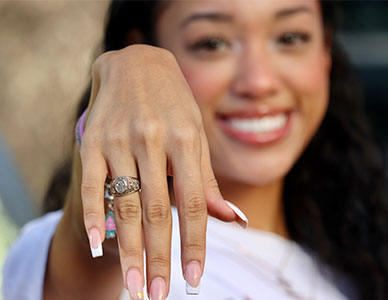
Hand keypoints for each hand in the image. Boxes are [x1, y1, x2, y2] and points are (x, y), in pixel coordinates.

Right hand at [77, 45, 246, 298]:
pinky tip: (98, 246)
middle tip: (157, 295)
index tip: (194, 279)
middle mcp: (153, 140)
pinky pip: (91, 183)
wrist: (136, 63)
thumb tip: (234, 221)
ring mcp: (120, 139)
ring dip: (128, 248)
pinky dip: (94, 215)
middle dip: (158, 257)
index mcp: (186, 140)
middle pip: (157, 210)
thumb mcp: (196, 136)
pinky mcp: (92, 139)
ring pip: (125, 203)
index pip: (193, 203)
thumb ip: (208, 181)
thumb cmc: (174, 105)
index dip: (195, 243)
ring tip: (131, 285)